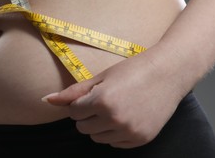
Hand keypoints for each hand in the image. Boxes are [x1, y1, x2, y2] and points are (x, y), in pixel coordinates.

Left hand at [42, 49, 186, 148]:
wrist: (168, 73)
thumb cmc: (132, 70)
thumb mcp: (101, 77)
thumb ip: (73, 92)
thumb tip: (46, 100)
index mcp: (102, 101)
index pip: (73, 112)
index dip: (79, 103)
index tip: (91, 94)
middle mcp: (115, 119)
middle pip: (83, 128)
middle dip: (87, 115)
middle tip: (102, 101)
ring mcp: (129, 131)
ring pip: (97, 138)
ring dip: (100, 125)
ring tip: (114, 108)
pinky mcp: (141, 139)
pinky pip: (116, 144)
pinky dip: (115, 133)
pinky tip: (125, 116)